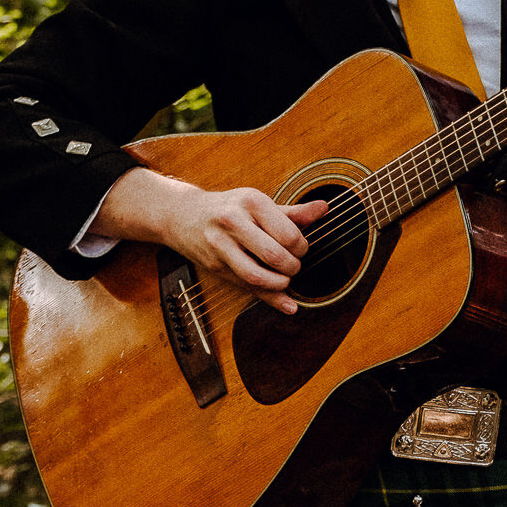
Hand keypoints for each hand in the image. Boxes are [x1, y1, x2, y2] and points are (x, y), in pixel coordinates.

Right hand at [91, 168, 327, 314]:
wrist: (182, 215)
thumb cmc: (229, 208)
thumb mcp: (259, 204)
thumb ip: (293, 212)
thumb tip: (324, 209)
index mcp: (251, 202)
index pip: (288, 233)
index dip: (302, 247)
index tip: (301, 249)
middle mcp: (233, 221)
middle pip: (274, 255)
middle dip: (292, 267)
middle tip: (295, 266)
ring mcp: (220, 245)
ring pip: (256, 275)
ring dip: (280, 284)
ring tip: (286, 280)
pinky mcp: (214, 265)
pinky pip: (245, 286)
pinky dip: (270, 299)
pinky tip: (287, 304)